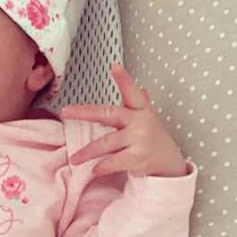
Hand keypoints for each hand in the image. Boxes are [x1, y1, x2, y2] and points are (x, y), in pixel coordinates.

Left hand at [61, 64, 188, 177]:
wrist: (171, 166)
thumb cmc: (155, 142)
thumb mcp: (150, 121)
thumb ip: (142, 105)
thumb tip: (142, 88)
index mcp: (141, 111)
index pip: (132, 93)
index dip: (124, 80)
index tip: (115, 66)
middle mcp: (140, 122)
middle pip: (108, 114)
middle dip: (85, 113)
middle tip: (65, 112)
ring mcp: (139, 139)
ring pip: (106, 143)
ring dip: (87, 152)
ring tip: (74, 159)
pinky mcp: (138, 158)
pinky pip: (113, 162)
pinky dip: (102, 166)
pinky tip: (94, 169)